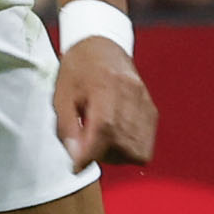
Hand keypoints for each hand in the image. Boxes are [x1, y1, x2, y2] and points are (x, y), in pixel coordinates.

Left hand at [53, 37, 155, 171]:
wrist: (102, 47)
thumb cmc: (77, 71)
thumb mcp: (61, 97)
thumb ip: (67, 128)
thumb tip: (76, 159)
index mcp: (105, 90)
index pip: (104, 132)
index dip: (89, 156)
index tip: (76, 167)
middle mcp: (130, 98)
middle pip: (121, 147)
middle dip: (101, 154)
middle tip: (87, 143)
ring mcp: (145, 105)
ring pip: (137, 151)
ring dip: (117, 154)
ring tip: (102, 140)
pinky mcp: (152, 112)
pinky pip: (146, 145)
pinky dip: (129, 148)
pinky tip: (115, 137)